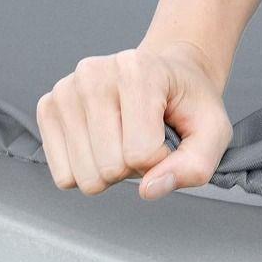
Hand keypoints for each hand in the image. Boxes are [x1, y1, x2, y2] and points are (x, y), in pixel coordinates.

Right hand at [36, 39, 232, 199]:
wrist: (170, 76)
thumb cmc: (190, 104)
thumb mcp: (214, 133)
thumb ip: (195, 166)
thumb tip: (149, 190)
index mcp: (137, 71)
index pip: (142, 154)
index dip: (163, 161)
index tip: (169, 139)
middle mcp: (93, 73)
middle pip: (110, 168)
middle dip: (135, 168)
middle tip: (146, 140)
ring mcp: (65, 90)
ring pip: (85, 176)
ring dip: (112, 171)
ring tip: (126, 139)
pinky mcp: (48, 107)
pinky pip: (63, 175)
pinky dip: (87, 170)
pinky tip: (103, 143)